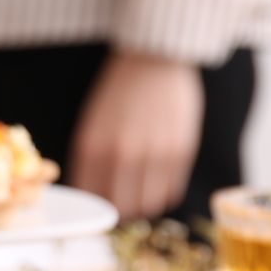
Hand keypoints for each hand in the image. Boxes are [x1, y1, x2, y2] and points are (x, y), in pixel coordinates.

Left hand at [70, 51, 204, 220]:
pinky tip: (157, 184)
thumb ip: (89, 158)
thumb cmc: (118, 92)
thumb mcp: (91, 122)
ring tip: (139, 196)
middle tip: (120, 206)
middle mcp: (121, 155)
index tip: (97, 206)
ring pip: (148, 204)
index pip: (90, 195)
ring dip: (142, 206)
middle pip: (120, 206)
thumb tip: (89, 190)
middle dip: (118, 210)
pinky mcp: (181, 152)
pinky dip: (163, 195)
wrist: (153, 60)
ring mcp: (153, 155)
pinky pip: (171, 191)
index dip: (94, 205)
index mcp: (92, 147)